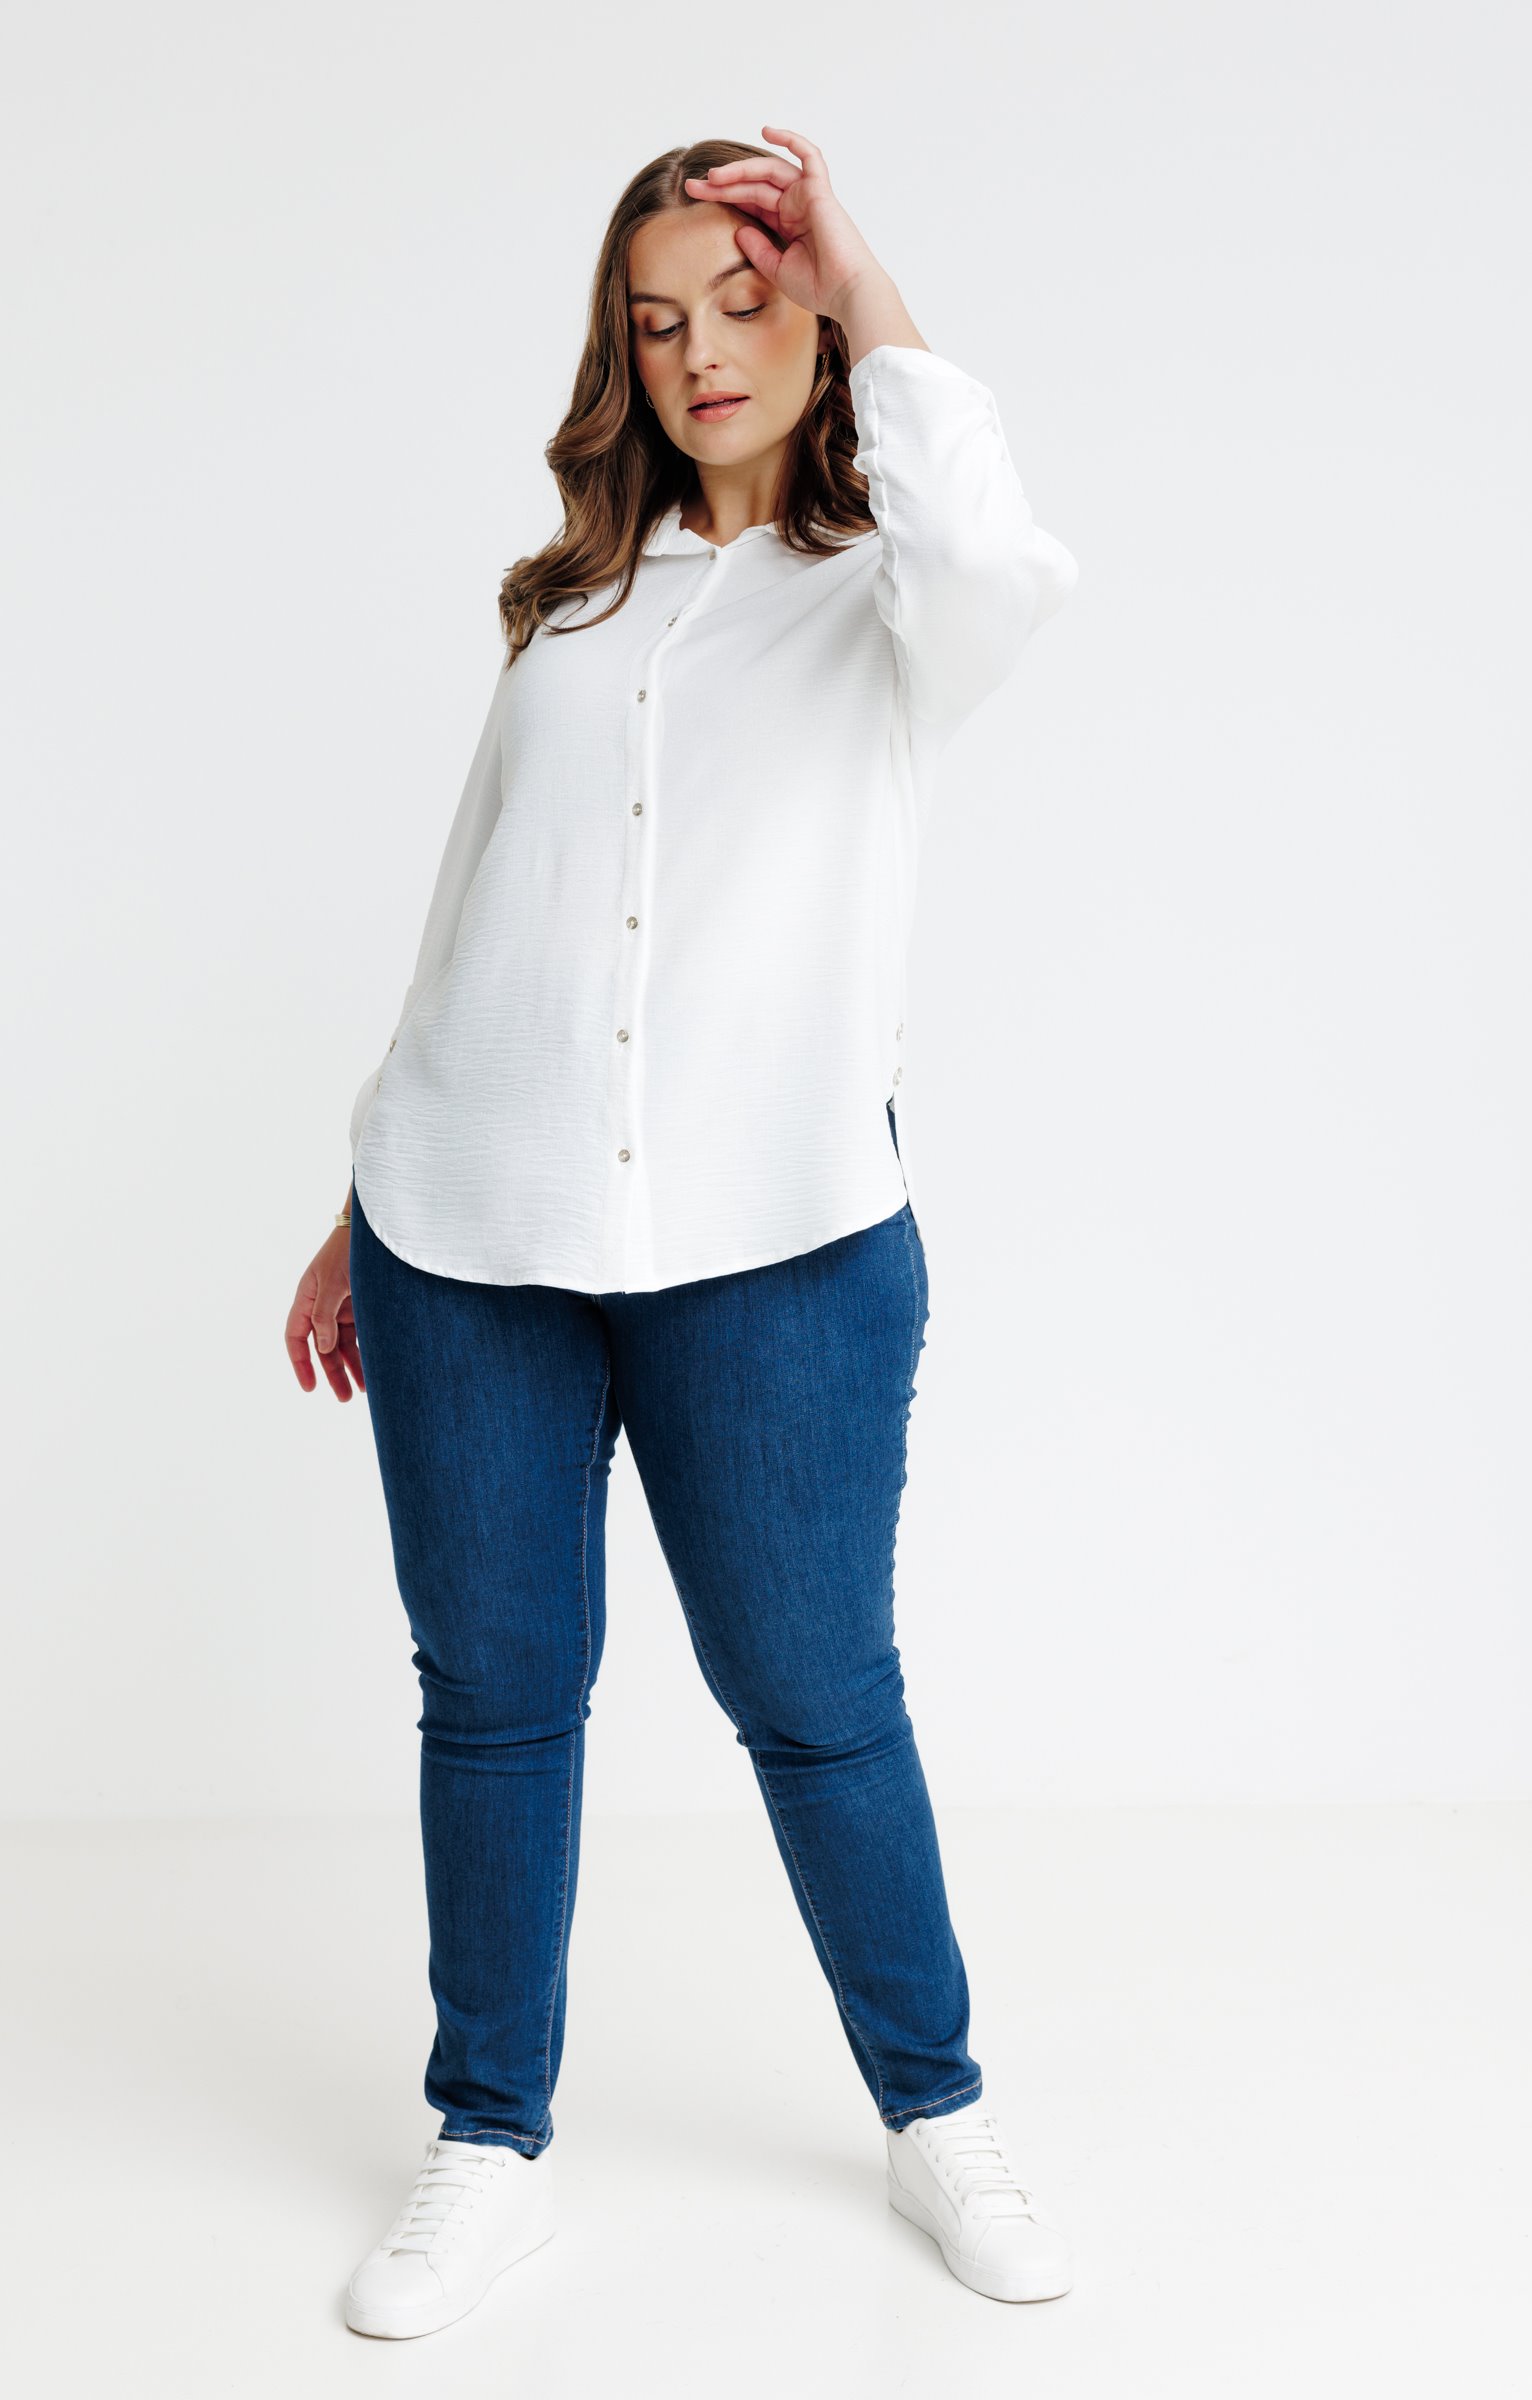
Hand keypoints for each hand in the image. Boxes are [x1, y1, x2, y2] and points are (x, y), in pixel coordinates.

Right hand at [286, 1222, 365, 1400]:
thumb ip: (325, 1315)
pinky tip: (376, 1369)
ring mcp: (343, 1306)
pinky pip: (361, 1335)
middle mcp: (322, 1305)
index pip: (296, 1337)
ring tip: (365, 1389)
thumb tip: (324, 1349)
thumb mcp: (333, 1282)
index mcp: (307, 1298)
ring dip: (352, 1366)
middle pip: (323, 1347)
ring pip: (344, 1344)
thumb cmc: (349, 1251)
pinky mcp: (363, 1306)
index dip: (300, 1363)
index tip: (309, 1387)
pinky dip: (367, 1352)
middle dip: (332, 1373)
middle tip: (343, 1397)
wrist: (377, 1230)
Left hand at [684, 128, 886, 323]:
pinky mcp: (820, 191)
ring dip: (740, 170)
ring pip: (769, 171)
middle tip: (692, 186)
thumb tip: (738, 229)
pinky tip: (767, 130)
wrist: (847, 294)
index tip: (696, 194)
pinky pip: (808, 156)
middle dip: (722, 184)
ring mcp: (809, 196)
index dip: (724, 196)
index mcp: (788, 225)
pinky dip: (791, 140)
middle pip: (754, 185)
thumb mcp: (777, 269)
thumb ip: (758, 249)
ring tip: (713, 177)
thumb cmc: (819, 287)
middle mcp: (797, 206)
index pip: (751, 201)